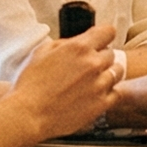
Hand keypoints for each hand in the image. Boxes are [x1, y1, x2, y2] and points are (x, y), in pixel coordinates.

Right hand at [8, 23, 120, 138]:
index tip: (99, 41)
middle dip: (100, 57)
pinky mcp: (102, 104)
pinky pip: (116, 92)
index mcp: (79, 48)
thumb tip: (77, 42)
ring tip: (92, 81)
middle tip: (87, 67)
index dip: (103, 36)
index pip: (108, 31)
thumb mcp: (41, 52)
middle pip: (111, 53)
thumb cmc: (30, 84)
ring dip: (107, 73)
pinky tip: (94, 94)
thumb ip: (65, 43)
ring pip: (117, 71)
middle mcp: (93, 63)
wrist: (29, 114)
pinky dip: (109, 92)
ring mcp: (100, 85)